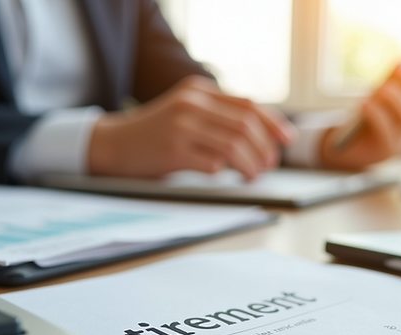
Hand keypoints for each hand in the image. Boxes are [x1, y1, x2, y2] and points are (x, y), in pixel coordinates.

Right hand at [87, 76, 295, 179]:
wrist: (113, 144)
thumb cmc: (156, 134)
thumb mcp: (186, 112)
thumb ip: (217, 116)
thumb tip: (263, 135)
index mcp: (198, 90)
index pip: (248, 104)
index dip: (273, 124)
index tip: (287, 141)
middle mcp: (191, 104)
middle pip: (245, 125)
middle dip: (264, 148)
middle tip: (268, 165)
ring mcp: (181, 126)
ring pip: (234, 145)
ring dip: (250, 164)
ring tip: (252, 176)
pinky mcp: (172, 150)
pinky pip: (212, 163)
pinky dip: (225, 171)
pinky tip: (225, 177)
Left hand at [319, 59, 400, 170]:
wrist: (342, 148)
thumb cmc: (360, 119)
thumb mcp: (374, 97)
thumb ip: (389, 81)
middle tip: (398, 66)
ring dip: (395, 97)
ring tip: (381, 87)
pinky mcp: (387, 151)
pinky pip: (387, 132)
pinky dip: (377, 115)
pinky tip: (365, 103)